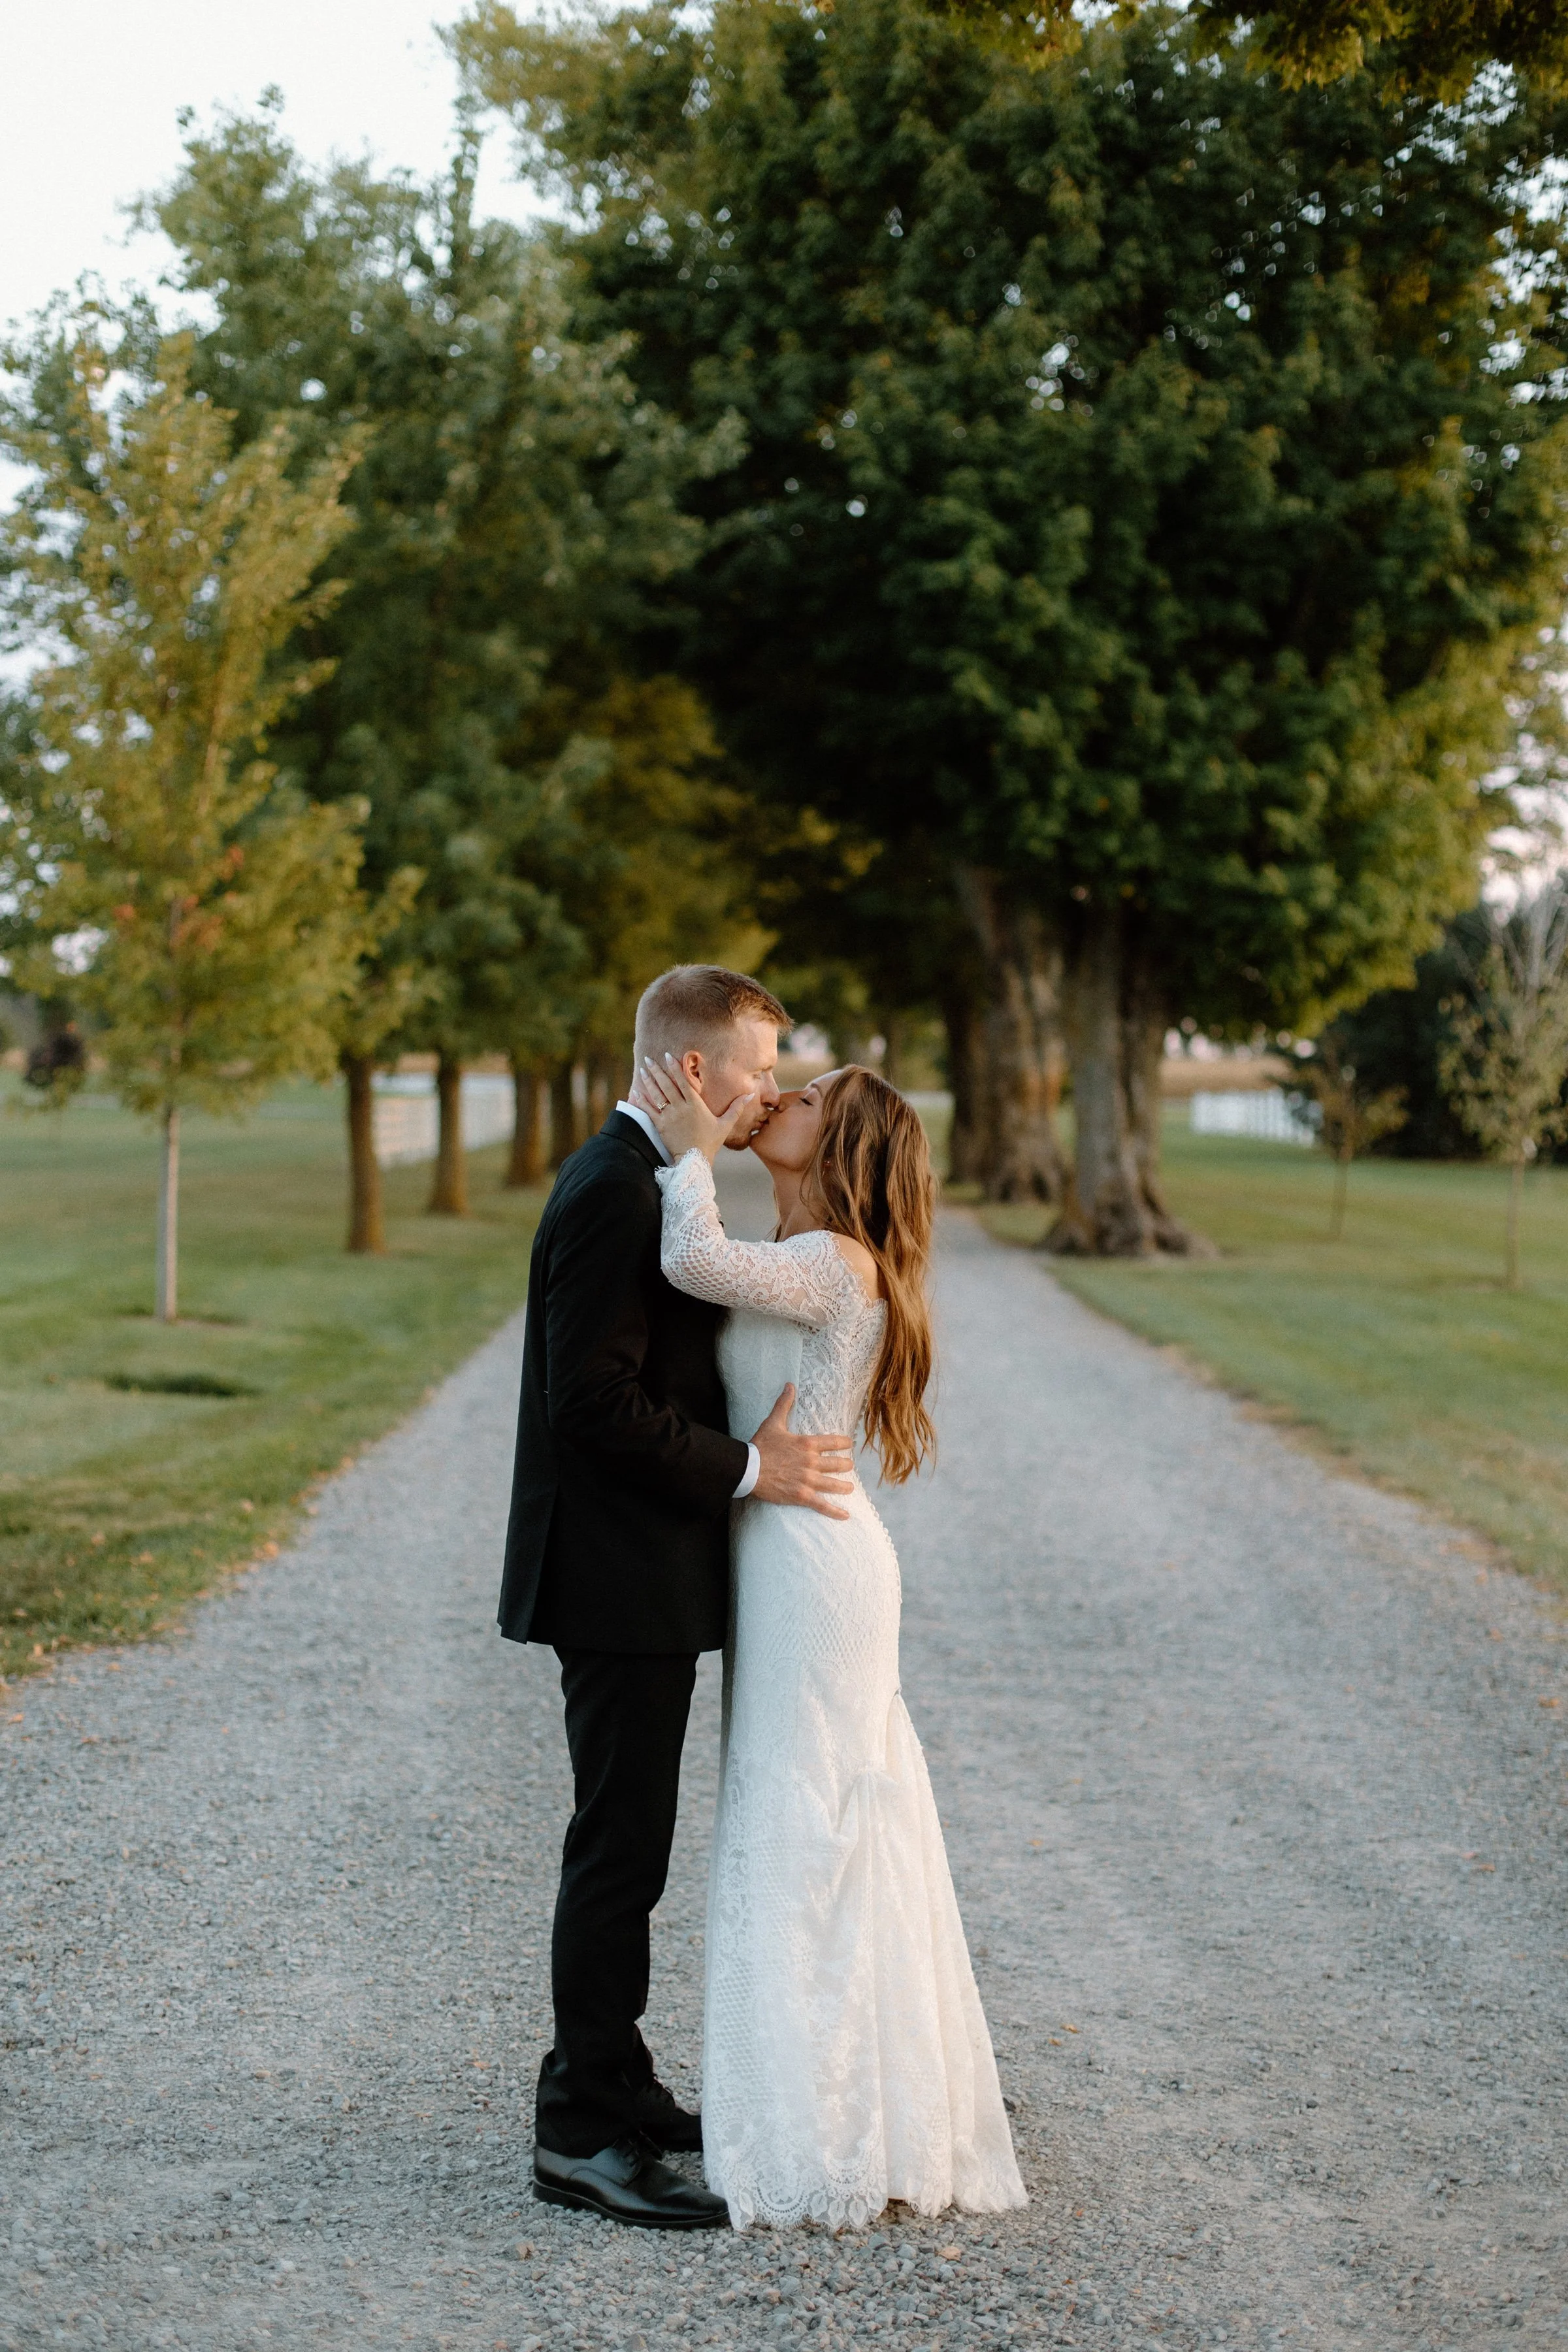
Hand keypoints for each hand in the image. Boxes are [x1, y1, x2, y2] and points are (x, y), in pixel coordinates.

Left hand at [631, 1051, 754, 1162]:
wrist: (694, 1161)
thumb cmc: (710, 1142)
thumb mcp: (725, 1124)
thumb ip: (737, 1108)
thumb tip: (750, 1094)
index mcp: (695, 1105)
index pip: (683, 1082)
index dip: (675, 1068)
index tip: (668, 1056)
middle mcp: (681, 1108)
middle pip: (667, 1085)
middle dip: (657, 1070)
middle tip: (649, 1059)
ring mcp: (669, 1117)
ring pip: (656, 1095)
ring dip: (648, 1081)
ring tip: (643, 1069)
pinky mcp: (660, 1126)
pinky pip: (648, 1110)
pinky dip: (641, 1100)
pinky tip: (635, 1091)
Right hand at [749, 1384, 853, 1519]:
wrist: (748, 1468)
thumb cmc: (760, 1445)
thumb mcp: (773, 1422)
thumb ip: (784, 1404)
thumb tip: (790, 1385)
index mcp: (807, 1444)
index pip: (833, 1442)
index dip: (844, 1444)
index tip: (849, 1445)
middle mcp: (812, 1462)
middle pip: (837, 1464)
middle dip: (845, 1466)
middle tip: (848, 1467)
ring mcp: (808, 1480)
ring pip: (833, 1484)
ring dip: (844, 1486)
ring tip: (850, 1488)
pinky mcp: (801, 1496)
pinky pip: (822, 1505)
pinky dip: (835, 1511)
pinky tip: (845, 1515)